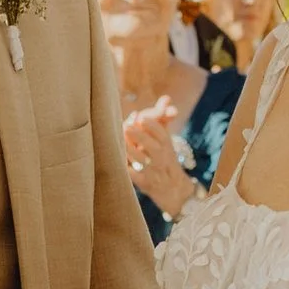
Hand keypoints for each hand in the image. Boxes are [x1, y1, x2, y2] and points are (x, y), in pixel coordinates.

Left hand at [123, 100, 194, 215]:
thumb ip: (162, 119)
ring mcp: (152, 171)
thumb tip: (165, 98)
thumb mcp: (166, 140)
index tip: (141, 118)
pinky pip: (132, 175)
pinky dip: (125, 167)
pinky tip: (115, 158)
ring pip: (141, 160)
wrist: (173, 189)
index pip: (161, 134)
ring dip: (130, 150)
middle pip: (153, 146)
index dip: (152, 125)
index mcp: (167, 145)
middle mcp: (161, 158)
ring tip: (119, 140)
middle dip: (140, 136)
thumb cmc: (165, 158)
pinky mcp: (143, 183)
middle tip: (127, 127)